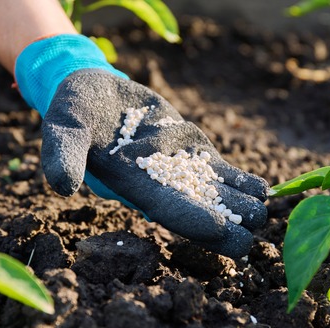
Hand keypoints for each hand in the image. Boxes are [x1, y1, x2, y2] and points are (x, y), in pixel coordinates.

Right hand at [40, 69, 267, 257]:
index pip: (170, 211)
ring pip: (217, 194)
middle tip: (258, 231)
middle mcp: (160, 184)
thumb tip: (62, 186)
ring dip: (241, 204)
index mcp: (132, 185)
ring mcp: (179, 169)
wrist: (92, 91)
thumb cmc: (73, 110)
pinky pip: (221, 173)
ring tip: (267, 210)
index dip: (199, 222)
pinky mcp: (192, 152)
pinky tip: (266, 191)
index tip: (228, 234)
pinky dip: (242, 182)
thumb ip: (62, 155)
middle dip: (229, 223)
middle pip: (200, 211)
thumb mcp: (62, 126)